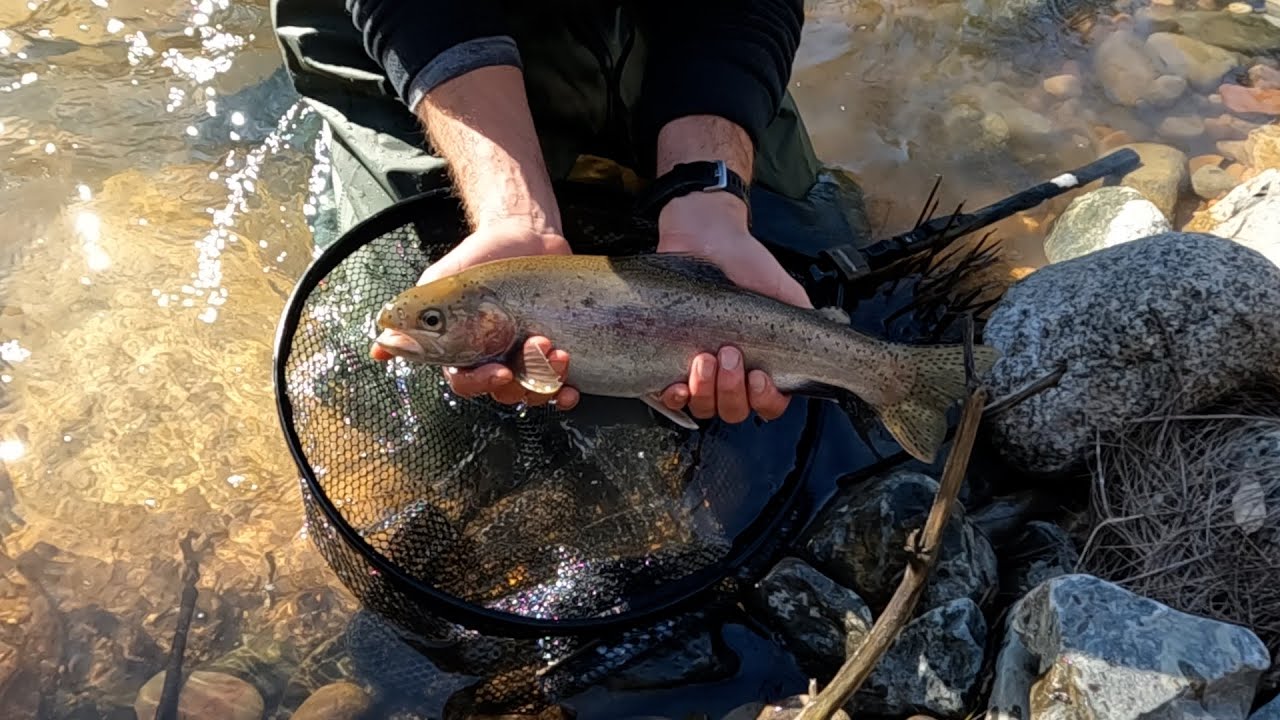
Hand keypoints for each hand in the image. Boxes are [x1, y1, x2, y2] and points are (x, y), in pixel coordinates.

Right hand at [370, 221, 580, 410]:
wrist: (525, 234)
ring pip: (533, 391)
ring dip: (548, 380)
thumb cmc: (480, 256)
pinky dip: (565, 393)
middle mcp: (493, 359)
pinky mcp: (553, 352)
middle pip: (504, 393)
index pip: (465, 383)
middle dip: (523, 378)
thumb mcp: (442, 282)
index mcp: (463, 350)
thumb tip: (379, 349)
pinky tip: (571, 389)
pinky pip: (558, 387)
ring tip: (560, 352)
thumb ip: (414, 315)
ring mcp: (525, 358)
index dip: (481, 384)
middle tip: (540, 346)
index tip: (500, 371)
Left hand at [655, 191, 812, 423]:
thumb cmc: (745, 263)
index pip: (770, 404)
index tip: (761, 376)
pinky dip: (675, 397)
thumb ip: (808, 321)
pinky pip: (671, 399)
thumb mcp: (785, 293)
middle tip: (729, 353)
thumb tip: (832, 338)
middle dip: (733, 389)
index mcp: (762, 363)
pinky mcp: (667, 363)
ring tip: (704, 356)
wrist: (705, 238)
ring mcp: (699, 371)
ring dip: (706, 389)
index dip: (766, 400)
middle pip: (735, 411)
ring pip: (705, 407)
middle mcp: (731, 373)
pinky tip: (678, 383)